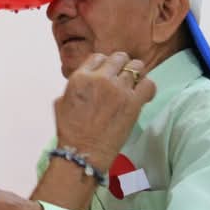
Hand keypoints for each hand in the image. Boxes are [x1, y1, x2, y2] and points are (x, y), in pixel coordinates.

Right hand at [54, 52, 155, 170]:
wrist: (83, 152)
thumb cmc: (70, 131)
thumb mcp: (61, 102)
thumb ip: (74, 86)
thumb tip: (83, 81)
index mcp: (80, 77)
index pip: (99, 57)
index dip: (104, 65)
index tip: (108, 74)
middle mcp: (100, 79)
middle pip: (119, 58)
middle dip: (121, 66)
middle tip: (122, 79)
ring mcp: (117, 89)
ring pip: (136, 67)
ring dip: (136, 75)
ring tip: (134, 86)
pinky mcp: (133, 102)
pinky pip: (148, 83)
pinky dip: (147, 87)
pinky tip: (142, 96)